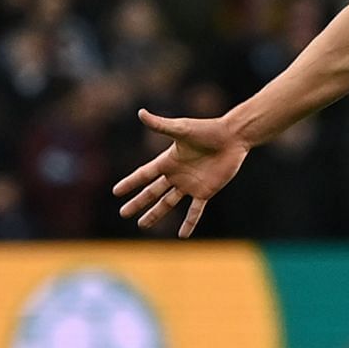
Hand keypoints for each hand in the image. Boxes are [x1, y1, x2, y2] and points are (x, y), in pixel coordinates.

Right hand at [112, 109, 249, 237]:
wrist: (232, 137)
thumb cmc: (207, 130)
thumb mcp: (181, 129)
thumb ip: (160, 125)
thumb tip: (140, 113)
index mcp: (168, 160)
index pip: (144, 174)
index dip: (130, 183)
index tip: (116, 192)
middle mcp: (176, 174)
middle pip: (152, 192)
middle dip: (138, 203)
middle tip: (124, 214)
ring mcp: (190, 184)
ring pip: (168, 203)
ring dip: (156, 214)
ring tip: (143, 225)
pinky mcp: (206, 191)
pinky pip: (196, 211)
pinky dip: (189, 223)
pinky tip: (182, 235)